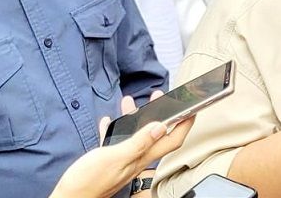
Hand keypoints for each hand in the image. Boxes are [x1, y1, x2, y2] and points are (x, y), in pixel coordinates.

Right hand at [49, 115, 194, 197]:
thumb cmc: (88, 182)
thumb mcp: (115, 157)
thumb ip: (137, 143)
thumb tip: (160, 127)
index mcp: (141, 158)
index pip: (171, 140)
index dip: (184, 124)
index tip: (192, 108)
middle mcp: (135, 159)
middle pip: (155, 134)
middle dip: (161, 114)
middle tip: (161, 98)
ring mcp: (121, 160)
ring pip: (134, 135)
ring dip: (135, 117)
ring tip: (130, 101)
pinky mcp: (106, 161)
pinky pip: (114, 141)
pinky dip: (114, 129)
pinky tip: (108, 120)